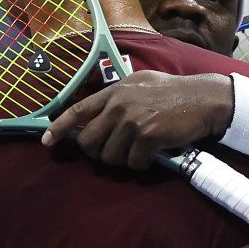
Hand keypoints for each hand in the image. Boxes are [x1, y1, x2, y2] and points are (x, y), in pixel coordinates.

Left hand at [42, 71, 232, 169]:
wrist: (202, 98)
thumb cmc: (173, 92)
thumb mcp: (140, 83)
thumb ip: (117, 97)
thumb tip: (96, 116)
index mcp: (114, 91)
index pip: (78, 110)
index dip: (59, 127)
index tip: (46, 141)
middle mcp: (118, 105)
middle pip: (89, 142)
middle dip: (98, 153)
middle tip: (114, 152)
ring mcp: (131, 121)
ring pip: (110, 157)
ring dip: (123, 160)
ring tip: (139, 150)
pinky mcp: (146, 137)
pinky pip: (133, 163)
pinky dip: (142, 164)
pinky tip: (153, 154)